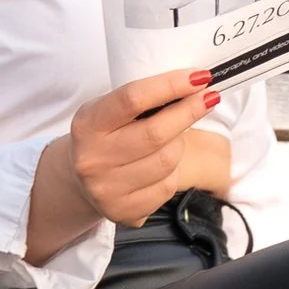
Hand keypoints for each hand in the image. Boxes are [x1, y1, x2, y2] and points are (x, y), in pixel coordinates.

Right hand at [27, 68, 219, 258]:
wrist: (80, 181)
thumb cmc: (105, 136)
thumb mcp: (109, 111)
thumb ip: (143, 102)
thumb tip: (193, 87)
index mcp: (87, 125)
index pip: (133, 98)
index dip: (170, 85)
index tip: (199, 77)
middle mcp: (92, 159)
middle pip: (156, 133)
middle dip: (189, 112)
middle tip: (208, 98)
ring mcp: (107, 189)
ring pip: (167, 161)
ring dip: (179, 145)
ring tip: (172, 138)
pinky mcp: (123, 212)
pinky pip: (167, 187)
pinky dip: (173, 172)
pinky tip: (162, 167)